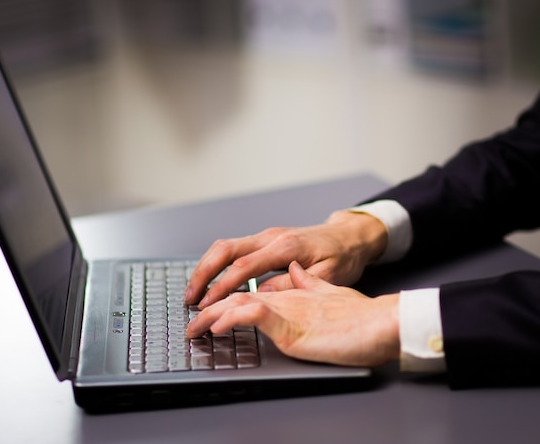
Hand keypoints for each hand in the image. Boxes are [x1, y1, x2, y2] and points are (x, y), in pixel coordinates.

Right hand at [185, 210, 388, 307]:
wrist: (349, 236)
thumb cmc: (342, 256)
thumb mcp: (328, 275)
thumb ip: (295, 284)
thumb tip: (264, 293)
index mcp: (285, 247)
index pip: (244, 266)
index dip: (223, 286)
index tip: (208, 302)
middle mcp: (271, 237)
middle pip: (226, 250)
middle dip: (204, 273)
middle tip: (190, 297)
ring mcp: (266, 236)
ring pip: (225, 246)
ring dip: (206, 267)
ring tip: (194, 291)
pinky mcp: (265, 239)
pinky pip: (233, 249)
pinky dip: (216, 263)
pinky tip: (210, 279)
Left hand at [186, 261, 399, 366]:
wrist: (383, 320)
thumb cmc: (359, 311)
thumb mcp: (328, 289)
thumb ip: (307, 281)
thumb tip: (292, 273)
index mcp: (291, 278)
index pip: (249, 277)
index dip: (224, 288)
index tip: (206, 301)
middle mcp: (285, 287)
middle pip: (237, 283)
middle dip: (208, 299)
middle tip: (191, 317)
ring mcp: (287, 302)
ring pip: (240, 297)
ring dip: (212, 312)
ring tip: (194, 326)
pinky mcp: (293, 321)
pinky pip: (255, 313)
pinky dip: (233, 318)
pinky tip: (218, 328)